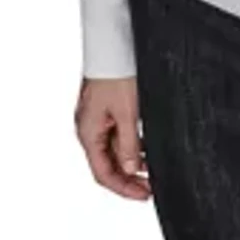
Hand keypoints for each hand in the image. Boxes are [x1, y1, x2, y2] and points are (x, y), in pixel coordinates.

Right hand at [74, 76, 150, 200]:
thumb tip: (129, 169)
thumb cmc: (115, 73)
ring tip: (151, 170)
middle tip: (150, 186)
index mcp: (88, 133)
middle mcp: (88, 128)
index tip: (143, 194)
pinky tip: (145, 148)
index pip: (103, 173)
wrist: (112, 44)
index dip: (123, 187)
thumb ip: (128, 143)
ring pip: (113, 149)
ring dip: (131, 161)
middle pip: (107, 163)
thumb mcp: (127, 112)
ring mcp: (96, 118)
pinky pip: (116, 134)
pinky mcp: (105, 108)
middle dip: (128, 177)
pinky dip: (130, 144)